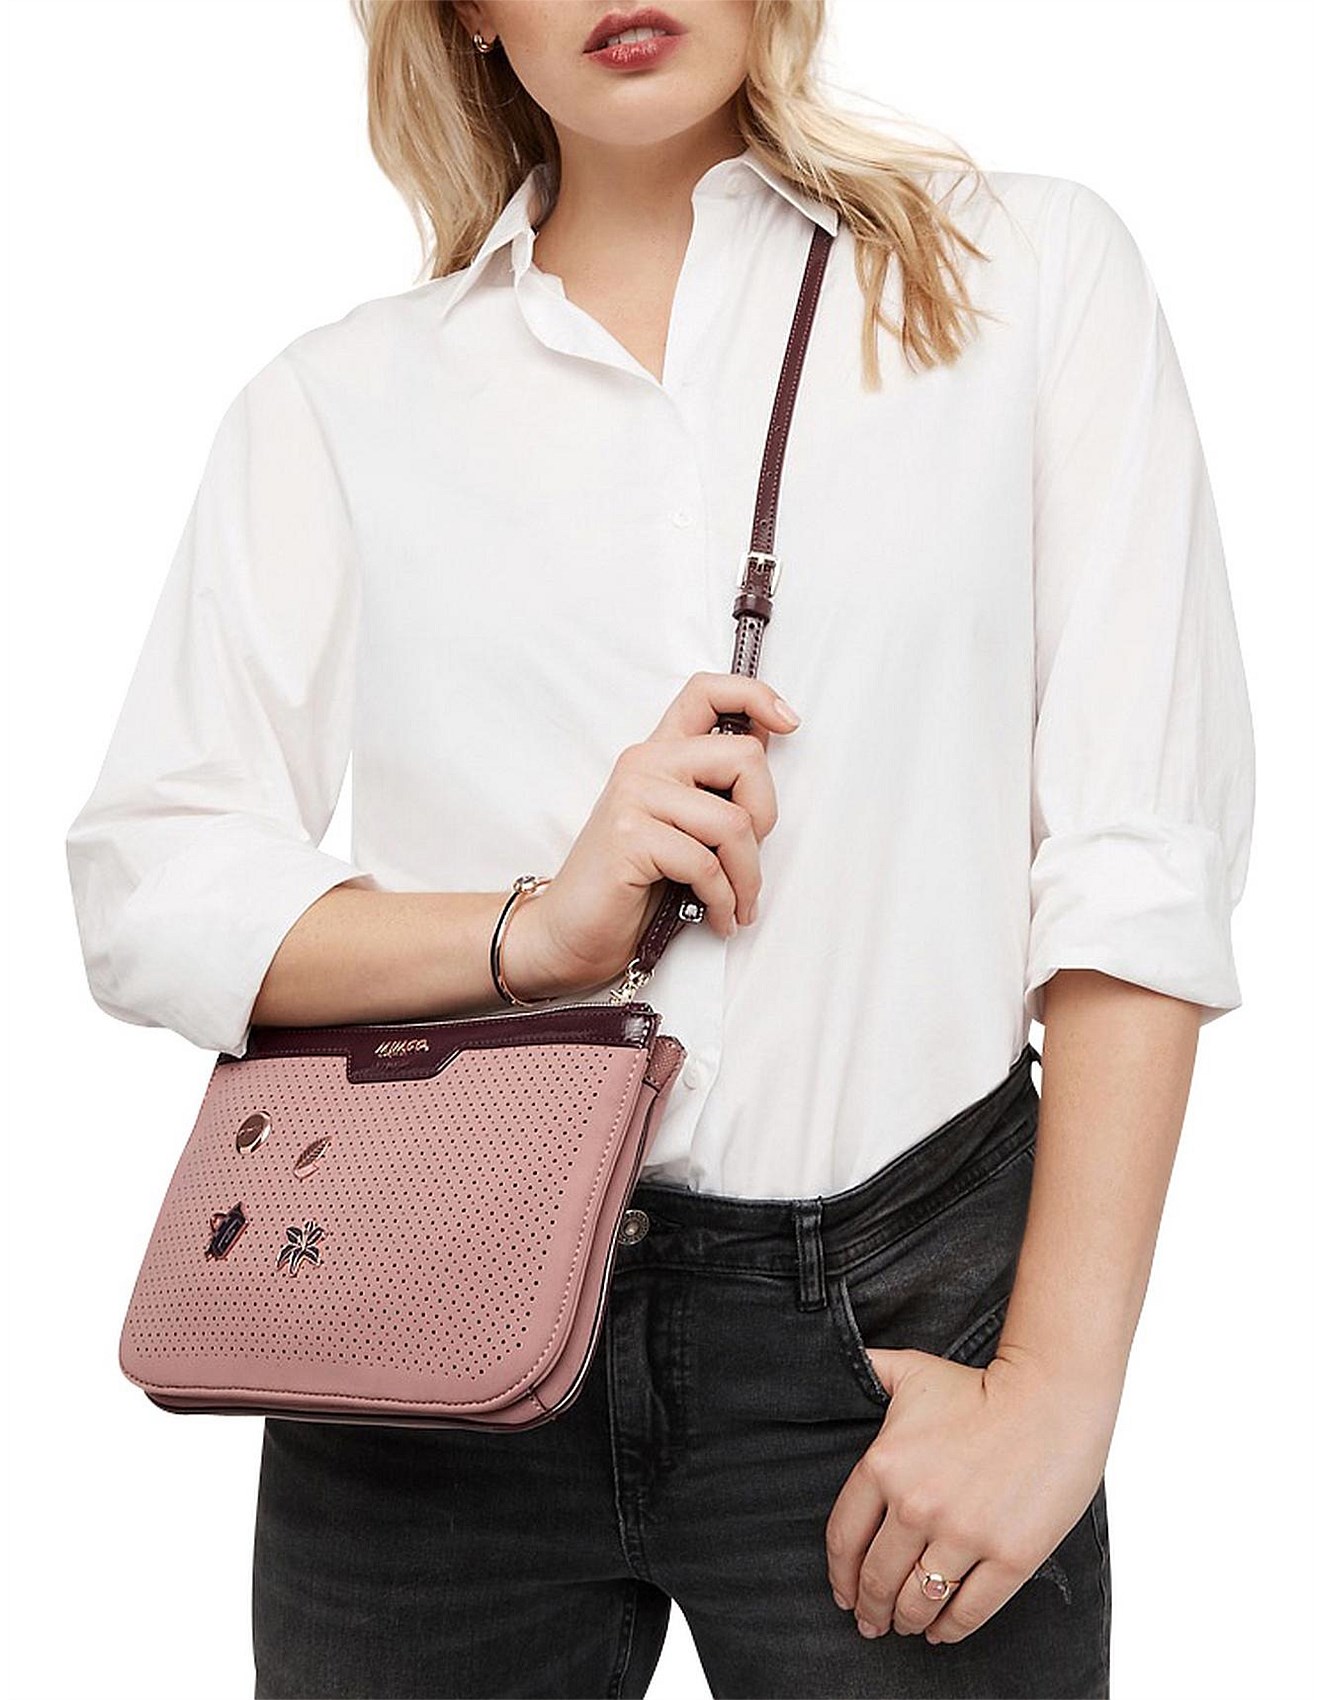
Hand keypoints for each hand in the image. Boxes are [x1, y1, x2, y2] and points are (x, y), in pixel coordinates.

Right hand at [500, 671, 801, 998]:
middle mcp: (644, 763)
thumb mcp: (679, 827)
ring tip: (739, 905)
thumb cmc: (631, 886)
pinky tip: (718, 919)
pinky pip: (705, 864)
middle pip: (743, 758)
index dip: (755, 696)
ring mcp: (633, 796)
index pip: (707, 691)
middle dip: (766, 816)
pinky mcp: (628, 836)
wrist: (571, 933)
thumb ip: (712, 791)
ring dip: (747, 877)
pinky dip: (723, 901)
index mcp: (659, 754)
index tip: (788, 723)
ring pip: (732, 822)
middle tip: (749, 859)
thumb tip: (766, 756)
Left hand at [824, 1345, 1116, 1645]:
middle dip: (869, 1608)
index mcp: (884, 1465)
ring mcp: (963, 1535)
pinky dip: (950, 1629)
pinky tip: (941, 1630)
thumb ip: (871, 1372)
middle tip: (870, 1622)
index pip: (844, 1538)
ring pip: (919, 1600)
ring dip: (906, 1620)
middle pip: (878, 1577)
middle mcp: (916, 1506)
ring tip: (904, 1625)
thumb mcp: (911, 1371)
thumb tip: (841, 1366)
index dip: (840, 1575)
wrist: (1050, 1398)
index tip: (842, 1592)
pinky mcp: (1009, 1557)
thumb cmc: (980, 1386)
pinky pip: (969, 1610)